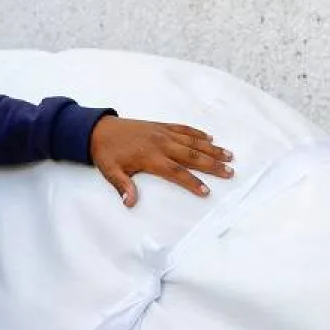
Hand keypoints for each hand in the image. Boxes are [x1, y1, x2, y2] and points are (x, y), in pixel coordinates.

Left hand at [90, 117, 233, 206]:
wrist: (98, 129)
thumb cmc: (106, 153)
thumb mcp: (110, 172)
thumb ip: (123, 187)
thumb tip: (130, 203)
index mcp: (150, 157)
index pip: (176, 172)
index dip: (192, 182)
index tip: (206, 191)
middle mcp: (161, 144)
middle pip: (192, 156)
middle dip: (212, 164)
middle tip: (230, 172)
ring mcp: (163, 133)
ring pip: (192, 142)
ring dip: (211, 149)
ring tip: (229, 155)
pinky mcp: (161, 126)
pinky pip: (183, 129)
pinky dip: (198, 133)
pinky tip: (210, 138)